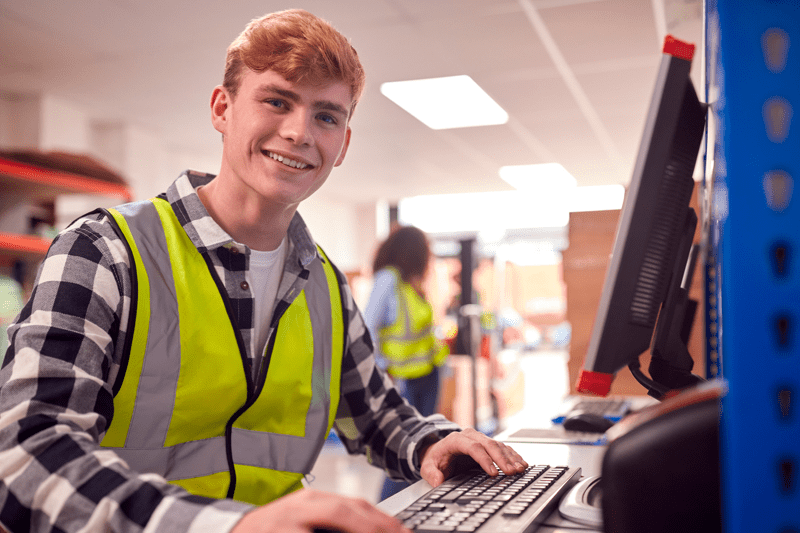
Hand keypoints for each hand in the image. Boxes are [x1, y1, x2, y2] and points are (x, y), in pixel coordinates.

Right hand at [231, 489, 410, 532]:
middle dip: (377, 526)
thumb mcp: (303, 520)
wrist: (227, 531)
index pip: (357, 506)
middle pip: (348, 512)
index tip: (404, 531)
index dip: (384, 520)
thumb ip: (333, 522)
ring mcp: (289, 523)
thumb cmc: (271, 530)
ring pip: (335, 519)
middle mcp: (302, 507)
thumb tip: (371, 527)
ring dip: (361, 530)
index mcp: (312, 501)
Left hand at [419, 428, 528, 486]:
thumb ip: (431, 473)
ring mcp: (480, 439)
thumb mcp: (427, 466)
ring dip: (510, 457)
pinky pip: (502, 448)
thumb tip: (437, 480)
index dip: (484, 459)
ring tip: (519, 469)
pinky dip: (512, 455)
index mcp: (456, 439)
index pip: (473, 448)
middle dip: (501, 459)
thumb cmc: (435, 459)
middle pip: (489, 444)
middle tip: (511, 472)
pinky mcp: (487, 444)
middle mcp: (470, 436)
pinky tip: (521, 463)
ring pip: (498, 445)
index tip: (493, 472)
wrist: (438, 450)